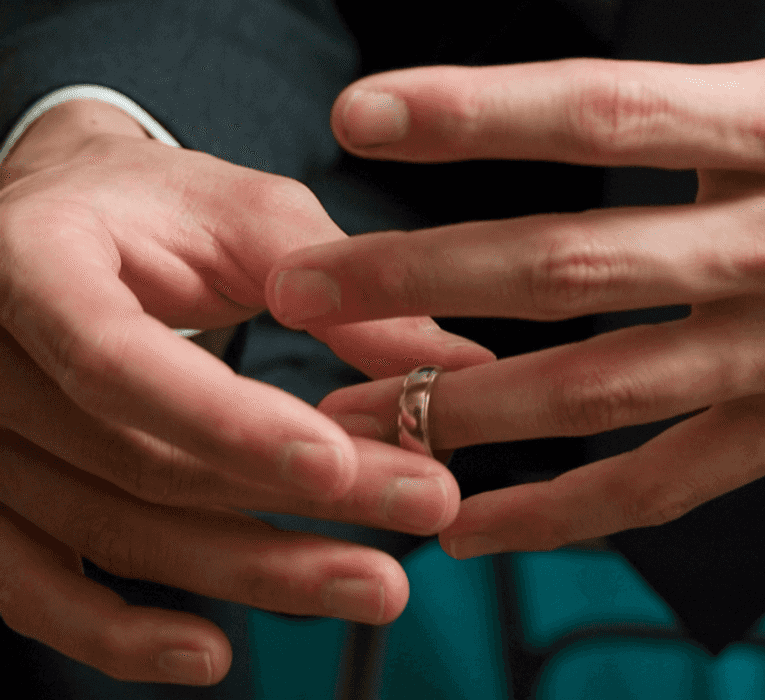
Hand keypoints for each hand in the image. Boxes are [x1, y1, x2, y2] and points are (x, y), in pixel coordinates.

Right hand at [0, 100, 493, 683]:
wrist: (59, 221)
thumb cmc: (154, 207)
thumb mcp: (245, 215)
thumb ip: (337, 286)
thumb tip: (456, 365)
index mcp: (33, 260)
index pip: (117, 360)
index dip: (227, 421)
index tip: (339, 464)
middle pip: (140, 461)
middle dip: (289, 499)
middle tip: (423, 509)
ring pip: (115, 532)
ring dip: (252, 572)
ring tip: (375, 584)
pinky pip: (34, 591)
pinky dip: (120, 636)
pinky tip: (212, 654)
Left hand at [270, 0, 764, 558]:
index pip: (613, 110)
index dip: (482, 112)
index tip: (368, 116)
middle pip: (574, 263)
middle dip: (422, 272)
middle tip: (308, 278)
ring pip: (604, 387)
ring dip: (465, 404)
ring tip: (352, 410)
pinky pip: (668, 482)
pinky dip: (565, 511)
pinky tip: (474, 519)